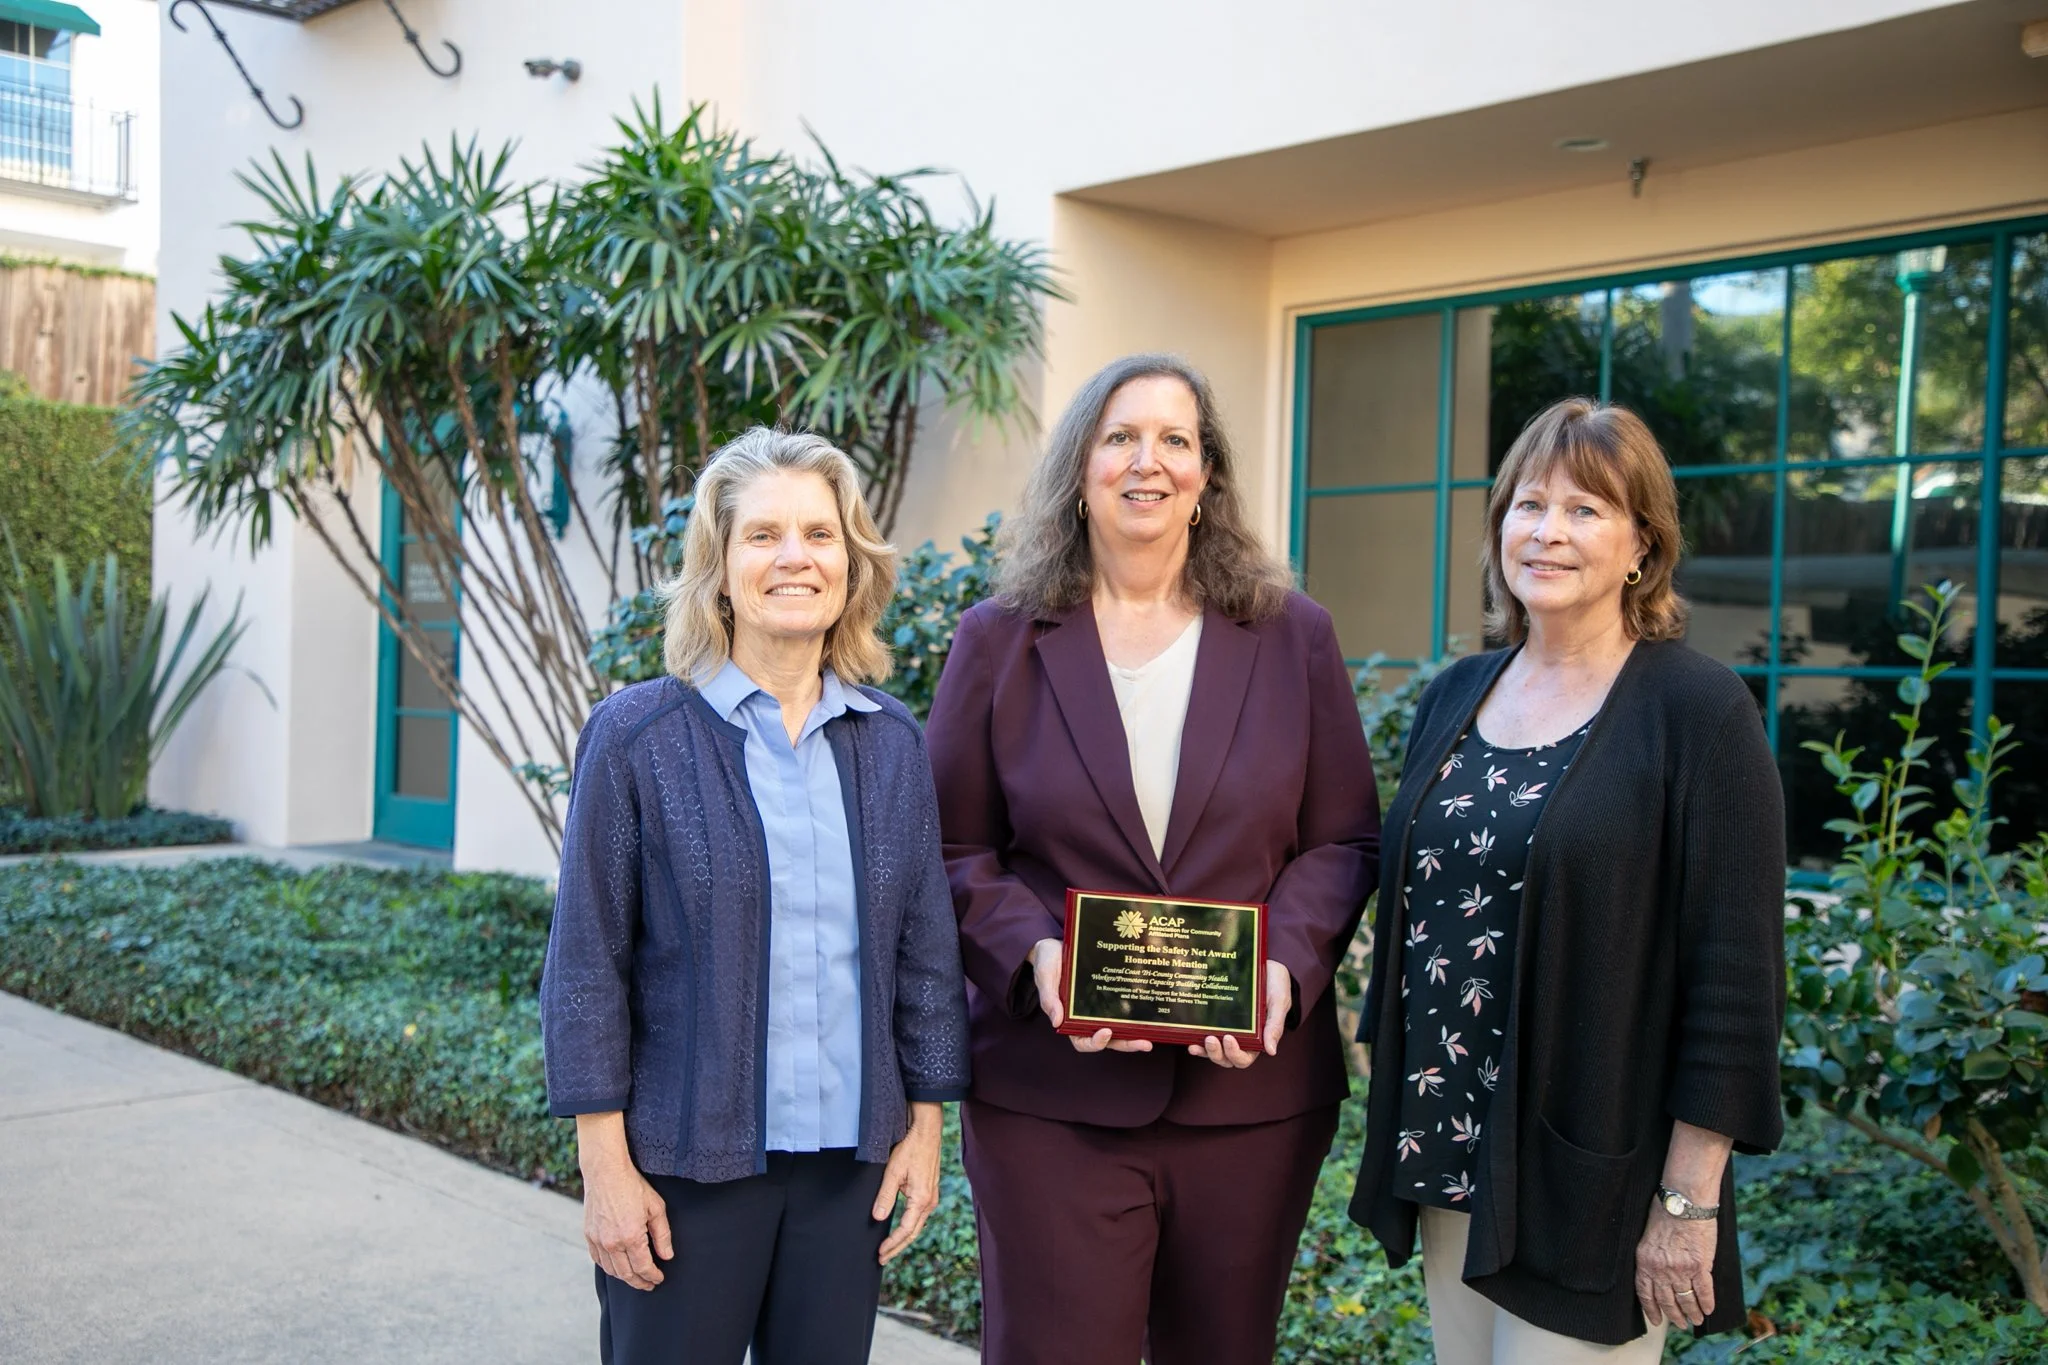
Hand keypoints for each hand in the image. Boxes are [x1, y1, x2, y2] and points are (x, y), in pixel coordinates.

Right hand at [580, 1156, 672, 1291]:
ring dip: (625, 1277)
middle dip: (640, 1282)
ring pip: (612, 1270)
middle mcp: (612, 1243)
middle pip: (627, 1274)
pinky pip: (598, 1260)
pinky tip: (617, 1267)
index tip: (659, 1279)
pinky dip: (609, 1268)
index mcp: (631, 1237)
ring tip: (635, 1277)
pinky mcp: (589, 1235)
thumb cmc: (633, 1186)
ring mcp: (598, 1240)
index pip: (643, 1268)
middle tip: (649, 1285)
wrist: (606, 1172)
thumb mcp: (656, 1208)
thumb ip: (662, 1235)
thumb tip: (667, 1256)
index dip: (653, 1277)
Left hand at [875, 1102, 943, 1263]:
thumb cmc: (911, 1148)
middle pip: (913, 1232)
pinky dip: (909, 1226)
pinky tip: (901, 1228)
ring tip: (889, 1248)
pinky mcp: (929, 1190)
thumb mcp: (893, 1172)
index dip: (892, 1244)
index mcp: (921, 1199)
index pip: (905, 1230)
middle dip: (898, 1247)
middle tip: (883, 1258)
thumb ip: (886, 1196)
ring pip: (917, 1225)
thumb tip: (878, 1217)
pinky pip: (919, 1215)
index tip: (880, 1253)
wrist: (926, 1131)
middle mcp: (929, 1201)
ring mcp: (931, 1196)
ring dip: (903, 1238)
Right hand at [1030, 938, 1151, 1053]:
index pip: (1082, 1041)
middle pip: (1107, 1039)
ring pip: (1118, 1028)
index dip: (1095, 1043)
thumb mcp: (1045, 978)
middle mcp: (1086, 1017)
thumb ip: (1049, 999)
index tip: (1105, 1032)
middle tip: (1144, 1044)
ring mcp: (1099, 1008)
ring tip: (1150, 1037)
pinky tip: (1149, 1014)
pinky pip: (1122, 1009)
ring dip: (1134, 1035)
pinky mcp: (1109, 995)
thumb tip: (1056, 1021)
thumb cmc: (1047, 963)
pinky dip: (1135, 1015)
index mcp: (1068, 1018)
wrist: (1055, 946)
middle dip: (1125, 1044)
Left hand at [1186, 961, 1290, 1068]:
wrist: (1268, 965)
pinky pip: (1205, 1034)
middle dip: (1217, 1054)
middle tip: (1211, 1039)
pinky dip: (1197, 1039)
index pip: (1245, 1058)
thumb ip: (1275, 1026)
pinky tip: (1189, 1037)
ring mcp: (1228, 1030)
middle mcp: (1242, 1038)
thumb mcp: (1279, 1003)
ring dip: (1205, 1051)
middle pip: (1227, 1058)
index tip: (1229, 1038)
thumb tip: (1271, 1051)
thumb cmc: (1276, 985)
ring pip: (1214, 1051)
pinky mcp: (1217, 1019)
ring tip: (1195, 1044)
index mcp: (1258, 1039)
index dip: (1235, 1054)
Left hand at [1635, 1203, 1716, 1328]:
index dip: (1651, 1309)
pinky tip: (1708, 1310)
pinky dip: (1707, 1303)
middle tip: (1680, 1323)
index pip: (1645, 1293)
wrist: (1684, 1201)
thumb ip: (1652, 1256)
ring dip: (1692, 1312)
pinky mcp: (1700, 1266)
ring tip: (1695, 1319)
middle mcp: (1661, 1269)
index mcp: (1645, 1261)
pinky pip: (1704, 1291)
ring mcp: (1681, 1269)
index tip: (1655, 1320)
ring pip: (1686, 1299)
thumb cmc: (1665, 1211)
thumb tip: (1658, 1272)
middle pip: (1667, 1300)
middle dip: (1674, 1315)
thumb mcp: (1649, 1236)